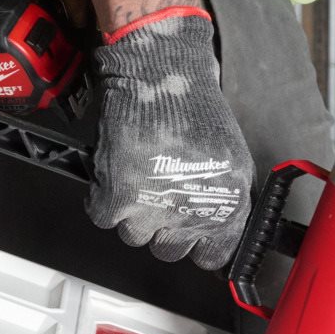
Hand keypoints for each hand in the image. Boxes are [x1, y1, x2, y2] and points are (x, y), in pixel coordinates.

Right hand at [87, 6, 252, 266]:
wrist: (161, 77)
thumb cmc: (196, 110)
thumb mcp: (231, 160)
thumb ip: (223, 200)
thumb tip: (212, 229)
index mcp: (226, 208)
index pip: (211, 256)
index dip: (196, 243)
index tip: (188, 231)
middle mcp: (190, 215)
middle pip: (168, 251)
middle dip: (162, 228)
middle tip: (159, 196)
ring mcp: (152, 211)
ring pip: (134, 236)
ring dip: (132, 213)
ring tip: (138, 177)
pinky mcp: (117, 198)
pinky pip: (103, 217)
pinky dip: (103, 198)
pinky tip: (115, 174)